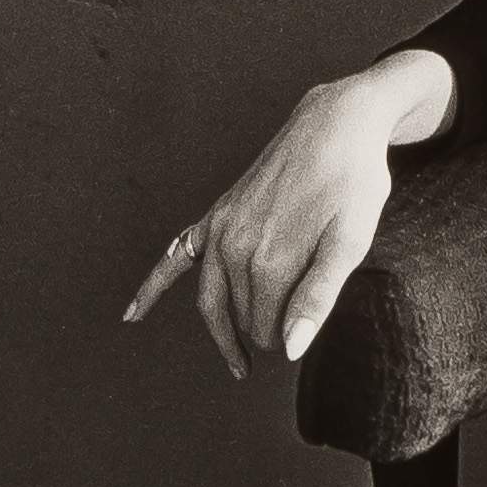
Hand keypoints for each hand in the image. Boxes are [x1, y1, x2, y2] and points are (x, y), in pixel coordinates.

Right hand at [121, 52, 452, 378]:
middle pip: (240, 316)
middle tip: (297, 323)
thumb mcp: (351, 242)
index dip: (288, 338)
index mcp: (270, 260)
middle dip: (266, 329)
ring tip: (241, 362)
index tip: (308, 329)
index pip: (266, 329)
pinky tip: (133, 316)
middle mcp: (235, 247)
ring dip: (224, 330)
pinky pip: (176, 257)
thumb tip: (291, 349)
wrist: (335, 124)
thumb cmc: (353, 183)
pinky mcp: (215, 214)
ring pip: (211, 299)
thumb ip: (318, 298)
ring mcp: (220, 229)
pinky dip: (153, 288)